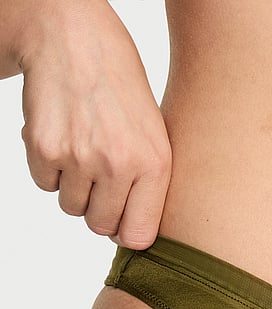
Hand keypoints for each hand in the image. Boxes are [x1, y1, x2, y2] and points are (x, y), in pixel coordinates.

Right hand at [17, 0, 170, 247]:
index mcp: (154, 164)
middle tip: (100, 176)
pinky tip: (63, 136)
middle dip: (98, 208)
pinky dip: (49, 168)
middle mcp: (119, 165)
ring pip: (71, 207)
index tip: (124, 220)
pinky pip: (45, 184)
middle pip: (101, 226)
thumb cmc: (119, 87)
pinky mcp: (44, 148)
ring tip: (84, 148)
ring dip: (74, 186)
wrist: (73, 37)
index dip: (127, 231)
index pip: (139, 236)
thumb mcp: (155, 133)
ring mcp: (80, 158)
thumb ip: (150, 186)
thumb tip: (132, 237)